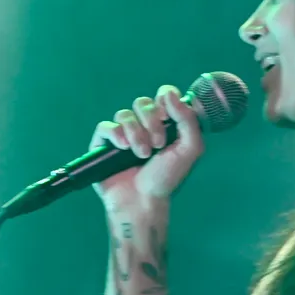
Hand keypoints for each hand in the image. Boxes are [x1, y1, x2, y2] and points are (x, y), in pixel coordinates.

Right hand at [90, 85, 204, 207]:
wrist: (144, 201)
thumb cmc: (167, 178)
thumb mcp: (190, 148)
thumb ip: (188, 119)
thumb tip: (170, 93)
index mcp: (166, 124)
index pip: (164, 95)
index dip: (165, 100)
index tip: (168, 118)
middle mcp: (144, 126)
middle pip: (143, 102)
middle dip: (152, 122)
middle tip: (159, 144)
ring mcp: (124, 134)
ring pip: (125, 114)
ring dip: (136, 134)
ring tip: (142, 155)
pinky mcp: (104, 143)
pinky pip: (106, 125)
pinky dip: (116, 134)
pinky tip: (123, 148)